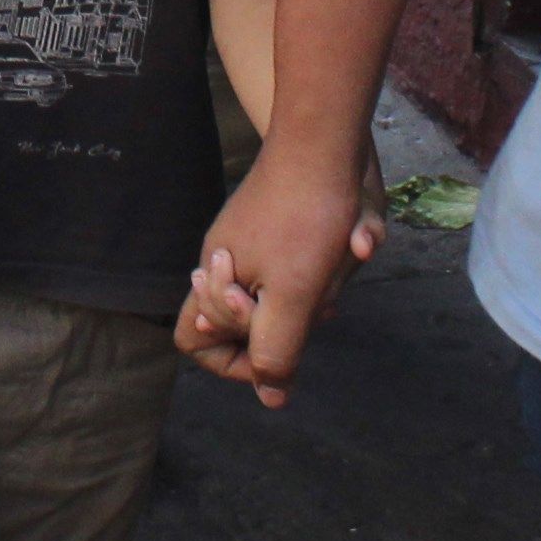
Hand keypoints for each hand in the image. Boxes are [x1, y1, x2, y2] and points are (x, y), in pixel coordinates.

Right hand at [178, 155, 383, 406]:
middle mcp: (225, 262)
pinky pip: (302, 265)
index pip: (196, 341)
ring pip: (278, 295)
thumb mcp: (292, 296)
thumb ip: (276, 352)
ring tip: (330, 267)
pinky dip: (326, 265)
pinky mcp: (282, 224)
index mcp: (216, 278)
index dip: (233, 363)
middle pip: (240, 323)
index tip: (274, 353)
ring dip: (311, 292)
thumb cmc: (305, 219)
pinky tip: (344, 247)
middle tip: (307, 299)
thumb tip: (272, 400)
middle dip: (282, 322)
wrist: (324, 140)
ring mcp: (251, 241)